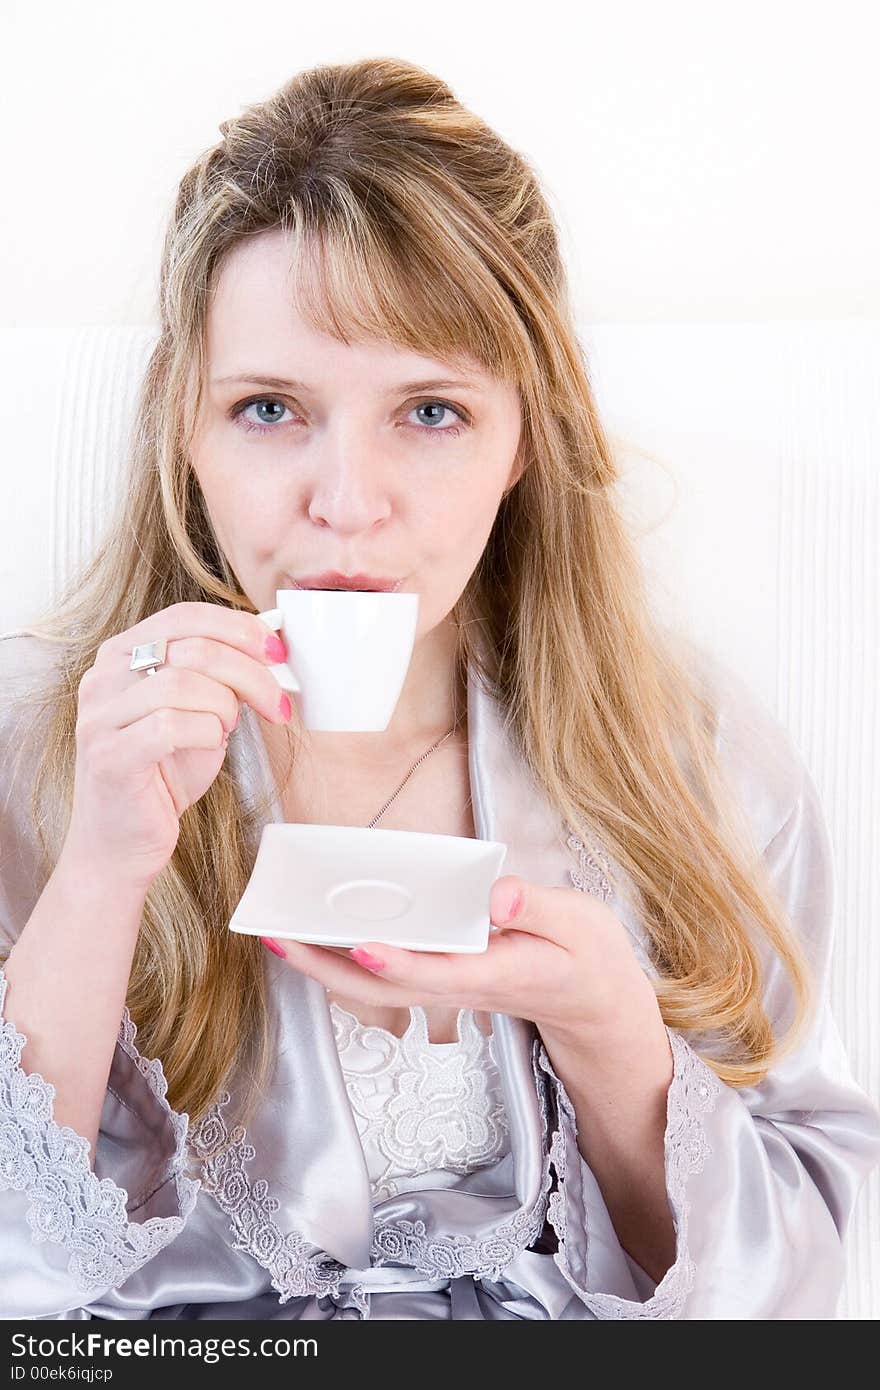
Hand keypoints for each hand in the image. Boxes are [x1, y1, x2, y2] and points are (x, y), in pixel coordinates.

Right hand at [66, 601, 292, 891]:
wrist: (122, 843)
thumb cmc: (162, 776)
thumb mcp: (198, 713)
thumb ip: (220, 678)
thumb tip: (268, 649)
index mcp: (122, 654)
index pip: (186, 615)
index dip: (240, 628)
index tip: (277, 653)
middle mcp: (103, 678)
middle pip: (194, 648)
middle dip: (251, 674)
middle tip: (276, 703)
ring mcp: (100, 717)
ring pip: (184, 683)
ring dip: (225, 708)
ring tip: (227, 731)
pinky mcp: (108, 756)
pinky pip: (170, 726)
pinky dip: (206, 733)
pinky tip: (209, 745)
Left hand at [261, 874, 658, 1045]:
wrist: (594, 1007)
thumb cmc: (587, 958)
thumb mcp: (580, 923)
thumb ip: (537, 906)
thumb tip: (496, 897)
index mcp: (498, 972)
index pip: (439, 974)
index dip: (399, 964)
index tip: (361, 946)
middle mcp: (462, 987)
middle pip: (385, 988)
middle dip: (328, 967)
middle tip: (278, 938)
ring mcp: (447, 989)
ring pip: (376, 988)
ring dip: (324, 967)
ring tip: (279, 937)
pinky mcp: (442, 981)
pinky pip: (385, 977)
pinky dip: (345, 962)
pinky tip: (320, 938)